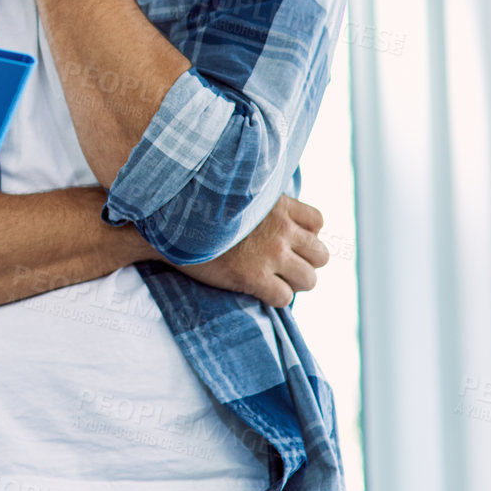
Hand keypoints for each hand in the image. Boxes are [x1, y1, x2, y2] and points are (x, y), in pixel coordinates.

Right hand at [176, 194, 330, 306]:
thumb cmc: (199, 208)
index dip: (305, 234)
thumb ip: (261, 202)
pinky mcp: (254, 277)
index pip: (317, 222)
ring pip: (309, 279)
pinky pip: (285, 298)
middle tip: (282, 265)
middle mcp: (281, 230)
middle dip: (305, 262)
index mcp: (278, 206)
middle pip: (320, 255)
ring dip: (294, 282)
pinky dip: (275, 298)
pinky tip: (258, 289)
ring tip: (272, 279)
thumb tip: (270, 213)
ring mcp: (270, 255)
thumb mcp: (237, 193)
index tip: (287, 240)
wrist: (170, 225)